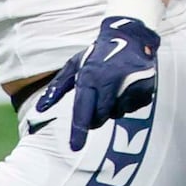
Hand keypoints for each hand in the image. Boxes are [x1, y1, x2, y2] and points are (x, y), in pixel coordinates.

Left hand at [36, 10, 161, 150]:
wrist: (129, 39)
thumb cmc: (96, 55)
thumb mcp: (73, 66)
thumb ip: (57, 88)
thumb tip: (40, 108)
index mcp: (90, 77)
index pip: (83, 109)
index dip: (79, 129)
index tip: (75, 147)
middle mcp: (110, 82)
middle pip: (100, 116)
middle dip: (95, 117)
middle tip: (96, 100)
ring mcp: (130, 86)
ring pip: (117, 113)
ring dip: (112, 108)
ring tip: (112, 87)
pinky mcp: (145, 89)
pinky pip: (132, 108)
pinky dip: (127, 103)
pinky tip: (126, 87)